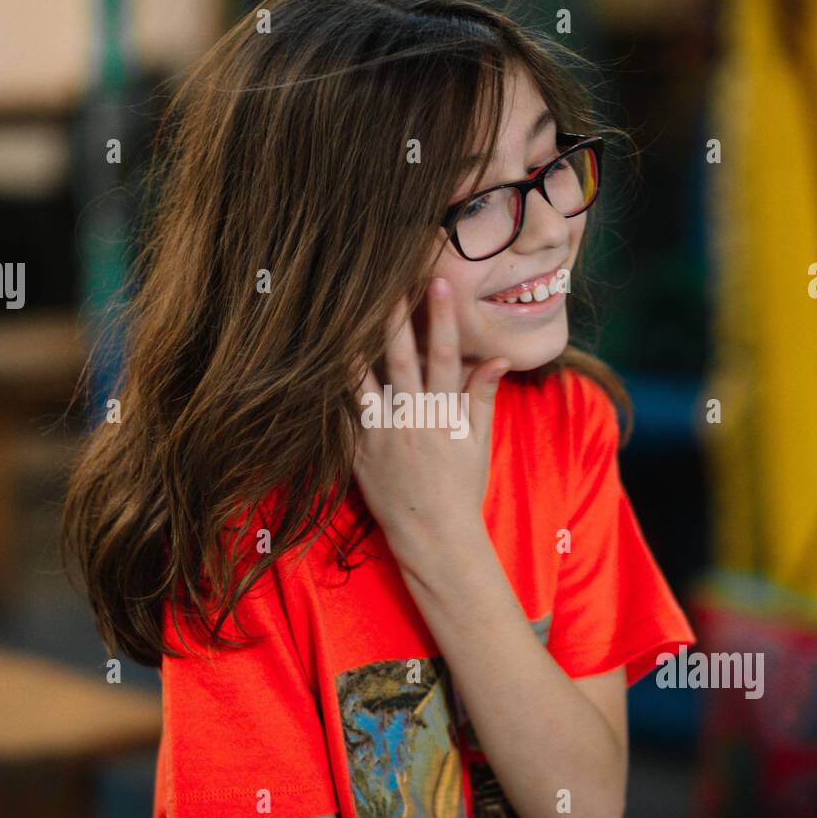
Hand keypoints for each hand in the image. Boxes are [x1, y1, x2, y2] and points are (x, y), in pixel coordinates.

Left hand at [352, 277, 509, 556]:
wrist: (434, 536)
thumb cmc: (460, 487)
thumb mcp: (478, 442)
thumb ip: (482, 396)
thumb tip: (497, 357)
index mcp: (443, 415)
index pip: (445, 356)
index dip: (442, 318)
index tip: (438, 283)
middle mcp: (411, 420)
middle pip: (400, 359)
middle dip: (396, 318)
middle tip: (387, 281)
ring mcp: (380, 436)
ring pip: (362, 381)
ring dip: (354, 344)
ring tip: (343, 311)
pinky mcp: (357, 453)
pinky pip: (340, 416)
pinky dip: (330, 390)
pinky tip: (319, 361)